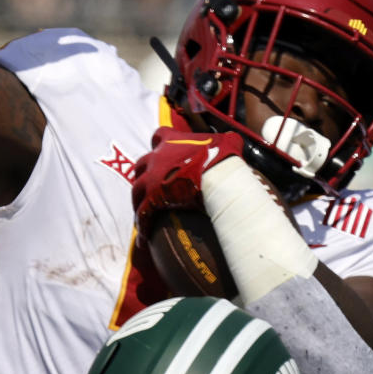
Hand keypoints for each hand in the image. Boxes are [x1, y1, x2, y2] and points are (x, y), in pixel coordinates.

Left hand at [131, 127, 245, 240]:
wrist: (218, 177)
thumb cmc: (223, 157)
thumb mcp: (228, 142)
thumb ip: (228, 140)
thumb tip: (236, 141)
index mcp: (173, 140)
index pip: (159, 135)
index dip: (160, 142)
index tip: (162, 148)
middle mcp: (157, 157)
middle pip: (141, 164)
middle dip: (145, 173)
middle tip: (151, 185)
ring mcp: (152, 177)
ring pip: (136, 190)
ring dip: (139, 200)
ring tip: (142, 213)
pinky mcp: (153, 198)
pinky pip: (142, 213)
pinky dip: (142, 224)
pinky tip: (144, 239)